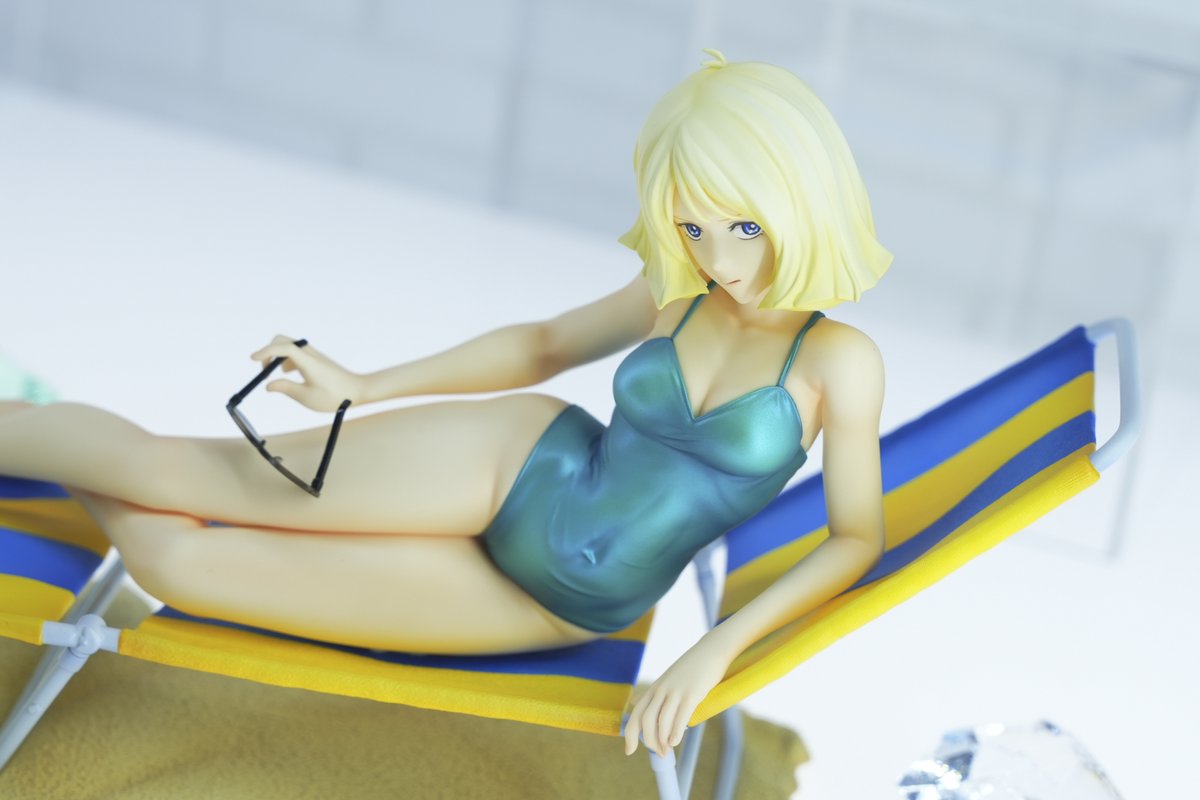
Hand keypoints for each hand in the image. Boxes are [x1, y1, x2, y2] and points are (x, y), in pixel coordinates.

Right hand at [249, 335, 362, 412]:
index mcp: (307, 361)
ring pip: (288, 346)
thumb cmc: (334, 396)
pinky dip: (286, 360)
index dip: (265, 352)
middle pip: (282, 340)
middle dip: (268, 352)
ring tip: (278, 377)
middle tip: (265, 372)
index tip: (252, 359)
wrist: (358, 390)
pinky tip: (289, 375)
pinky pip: (295, 353)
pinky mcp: (315, 359)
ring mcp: (313, 354)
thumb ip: (286, 389)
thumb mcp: (307, 397)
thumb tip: (268, 385)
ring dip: (277, 357)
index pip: (282, 348)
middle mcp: (309, 353)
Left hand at [623, 635, 731, 757]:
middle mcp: (661, 690)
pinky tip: (675, 742)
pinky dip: (675, 733)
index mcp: (654, 688)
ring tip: (667, 751)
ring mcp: (675, 691)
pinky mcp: (691, 694)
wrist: (710, 651)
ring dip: (663, 741)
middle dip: (649, 741)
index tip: (629, 751)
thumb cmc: (690, 667)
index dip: (630, 734)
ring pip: (661, 721)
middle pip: (646, 720)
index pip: (636, 714)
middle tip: (658, 753)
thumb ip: (651, 693)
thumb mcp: (666, 678)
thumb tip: (635, 702)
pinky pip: (680, 717)